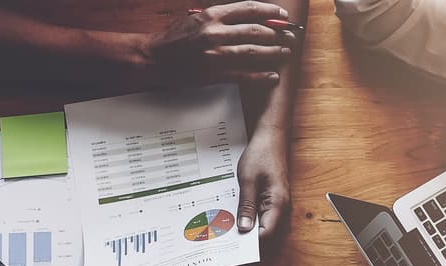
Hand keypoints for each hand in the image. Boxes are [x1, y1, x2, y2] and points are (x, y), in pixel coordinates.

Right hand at [143, 2, 294, 84]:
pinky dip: (261, 76)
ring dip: (274, 52)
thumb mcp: (198, 18)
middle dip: (278, 33)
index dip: (269, 12)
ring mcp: (215, 54)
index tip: (282, 15)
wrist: (154, 58)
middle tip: (290, 36)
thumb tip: (248, 18)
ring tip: (286, 52)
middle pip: (256, 31)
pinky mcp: (214, 74)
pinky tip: (273, 76)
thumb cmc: (175, 38)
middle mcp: (215, 32)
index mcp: (212, 15)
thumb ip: (222, 17)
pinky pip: (244, 75)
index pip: (249, 9)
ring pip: (253, 52)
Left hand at [236, 127, 289, 237]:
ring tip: (228, 225)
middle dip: (246, 235)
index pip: (266, 233)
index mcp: (278, 203)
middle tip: (225, 235)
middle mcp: (281, 207)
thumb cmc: (262, 153)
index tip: (231, 243)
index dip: (249, 241)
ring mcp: (277, 203)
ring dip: (246, 225)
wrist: (271, 136)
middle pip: (265, 231)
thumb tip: (244, 229)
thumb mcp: (248, 180)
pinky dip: (248, 215)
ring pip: (262, 224)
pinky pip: (260, 214)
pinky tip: (236, 213)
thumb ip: (247, 206)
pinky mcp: (271, 199)